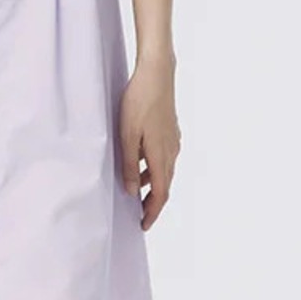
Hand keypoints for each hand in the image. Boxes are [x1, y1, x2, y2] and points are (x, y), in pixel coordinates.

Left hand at [118, 54, 180, 230]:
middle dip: (153, 203)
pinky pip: (164, 157)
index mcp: (161, 155)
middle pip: (164, 185)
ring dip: (152, 185)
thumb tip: (131, 191)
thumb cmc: (139, 101)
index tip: (143, 225)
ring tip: (135, 190)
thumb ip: (129, 164)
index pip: (160, 193)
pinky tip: (142, 163)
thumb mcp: (127, 135)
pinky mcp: (171, 131)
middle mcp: (171, 151)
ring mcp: (173, 140)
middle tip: (140, 215)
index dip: (152, 211)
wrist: (157, 74)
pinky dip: (154, 168)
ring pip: (164, 171)